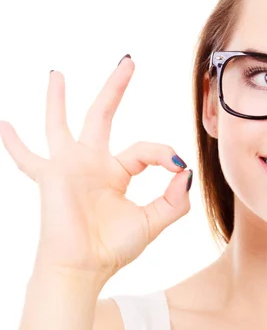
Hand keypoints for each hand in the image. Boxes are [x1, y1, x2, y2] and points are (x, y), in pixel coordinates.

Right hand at [0, 56, 192, 281]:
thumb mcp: (154, 221)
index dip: (163, 153)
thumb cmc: (114, 247)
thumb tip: (185, 169)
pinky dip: (14, 143)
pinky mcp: (51, 175)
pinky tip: (3, 124)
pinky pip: (27, 157)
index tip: (176, 164)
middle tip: (128, 61)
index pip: (144, 150)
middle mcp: (92, 164)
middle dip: (115, 88)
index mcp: (117, 172)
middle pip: (103, 115)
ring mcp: (69, 167)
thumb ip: (174, 198)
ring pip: (61, 124)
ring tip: (57, 74)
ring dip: (58, 99)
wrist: (84, 268)